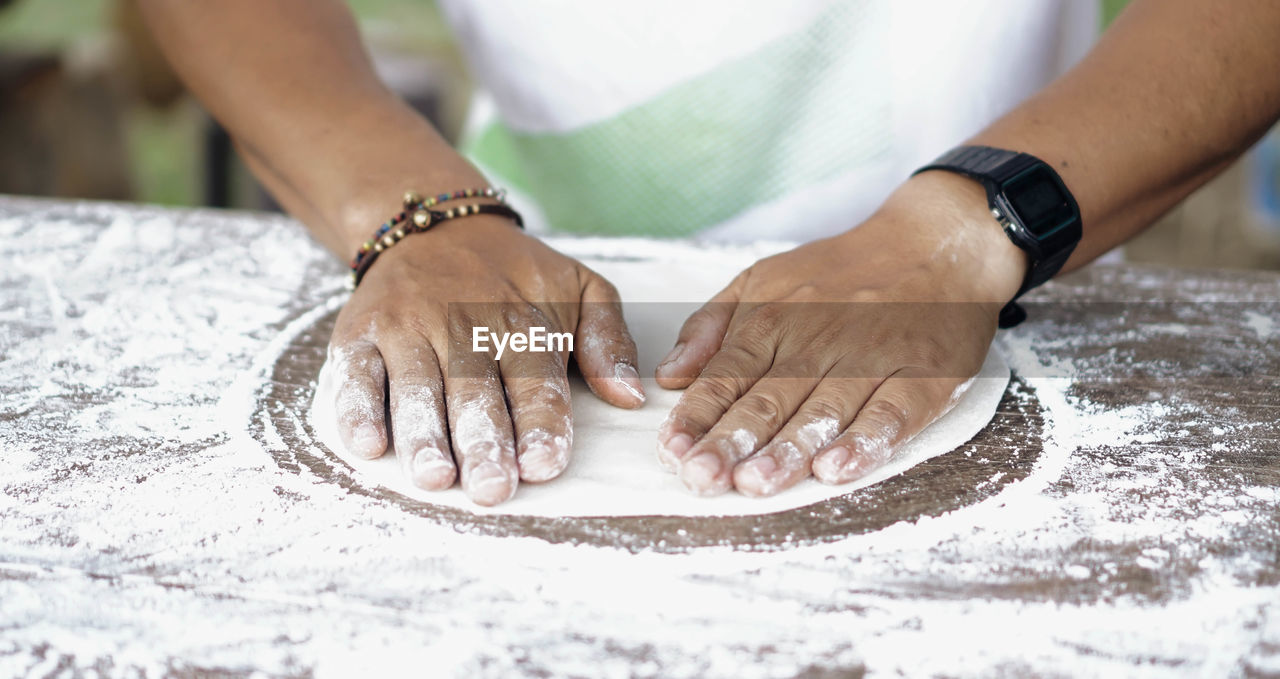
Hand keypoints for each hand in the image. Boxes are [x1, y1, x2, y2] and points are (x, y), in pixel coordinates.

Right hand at [326, 216, 644, 505]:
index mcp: (522, 322)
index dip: (540, 422)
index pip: (534, 379)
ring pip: (415, 387)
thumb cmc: (516, 275)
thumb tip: (631, 396)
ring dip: (423, 434)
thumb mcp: (580, 288)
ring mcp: (407, 328)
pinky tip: (368, 446)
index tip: (544, 465)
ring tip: (435, 477)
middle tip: (491, 488)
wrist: (433, 225)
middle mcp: (463, 325)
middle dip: (483, 441)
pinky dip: (357, 409)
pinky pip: (356, 373)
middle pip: (474, 391)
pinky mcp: (360, 333)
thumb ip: (608, 340)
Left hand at [653, 172, 1026, 496]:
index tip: (671, 451)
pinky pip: (890, 412)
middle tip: (701, 478)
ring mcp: (870, 358)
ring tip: (755, 483)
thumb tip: (669, 374)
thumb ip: (711, 326)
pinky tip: (835, 469)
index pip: (726, 374)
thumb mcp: (762, 279)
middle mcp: (816, 340)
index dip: (698, 415)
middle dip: (731, 441)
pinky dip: (863, 441)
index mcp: (773, 319)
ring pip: (823, 410)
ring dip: (787, 450)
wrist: (935, 243)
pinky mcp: (921, 374)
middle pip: (768, 398)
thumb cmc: (841, 272)